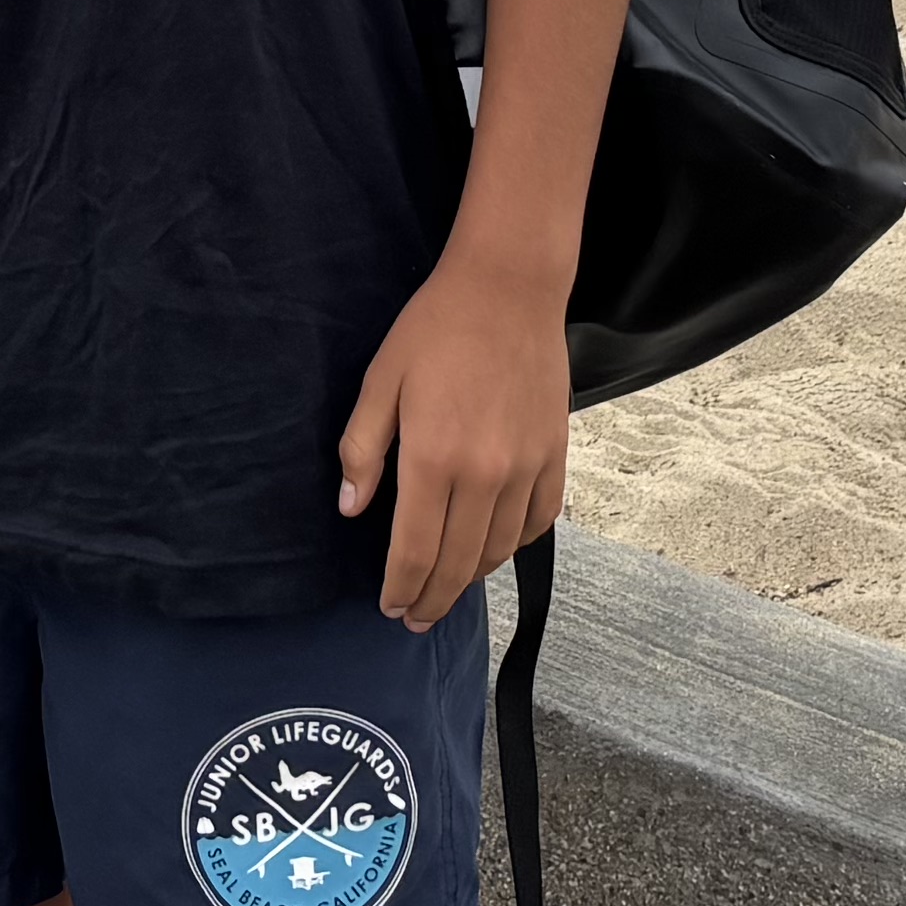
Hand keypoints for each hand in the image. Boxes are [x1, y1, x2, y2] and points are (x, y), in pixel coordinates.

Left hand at [334, 244, 569, 630]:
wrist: (508, 287)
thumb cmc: (435, 328)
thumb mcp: (380, 381)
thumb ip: (362, 450)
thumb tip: (351, 509)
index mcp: (432, 459)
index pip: (414, 551)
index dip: (401, 589)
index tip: (390, 607)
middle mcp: (484, 474)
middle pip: (458, 564)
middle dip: (433, 599)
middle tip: (416, 618)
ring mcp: (525, 467)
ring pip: (499, 549)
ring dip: (472, 578)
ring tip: (450, 588)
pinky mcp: (554, 454)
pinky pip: (539, 520)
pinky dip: (516, 544)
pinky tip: (496, 548)